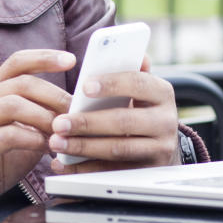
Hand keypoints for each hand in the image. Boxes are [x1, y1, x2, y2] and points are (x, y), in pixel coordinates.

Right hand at [0, 49, 74, 222]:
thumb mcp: (23, 135)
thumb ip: (41, 119)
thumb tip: (74, 110)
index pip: (17, 63)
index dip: (44, 58)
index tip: (70, 60)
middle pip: (20, 82)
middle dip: (54, 95)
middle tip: (75, 111)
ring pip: (12, 104)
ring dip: (44, 117)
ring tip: (62, 132)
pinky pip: (6, 135)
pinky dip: (31, 139)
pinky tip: (45, 147)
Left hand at [48, 57, 180, 173]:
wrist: (161, 147)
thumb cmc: (140, 109)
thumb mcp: (141, 89)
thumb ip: (131, 70)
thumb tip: (130, 49)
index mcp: (163, 93)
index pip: (138, 83)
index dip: (112, 83)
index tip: (84, 86)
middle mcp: (166, 122)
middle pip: (124, 121)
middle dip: (87, 123)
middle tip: (58, 123)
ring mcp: (158, 150)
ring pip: (118, 149)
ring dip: (83, 147)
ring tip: (56, 142)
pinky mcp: (145, 172)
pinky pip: (112, 172)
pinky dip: (85, 169)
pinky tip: (63, 163)